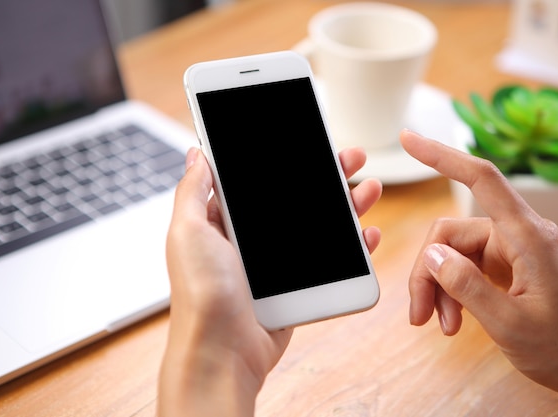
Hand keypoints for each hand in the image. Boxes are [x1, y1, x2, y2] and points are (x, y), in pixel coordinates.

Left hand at [158, 146, 381, 416]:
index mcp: (222, 220)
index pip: (257, 180)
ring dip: (346, 205)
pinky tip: (367, 234)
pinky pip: (329, 260)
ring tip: (369, 188)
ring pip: (318, 225)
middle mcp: (250, 238)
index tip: (306, 138)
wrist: (223, 353)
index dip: (282, 157)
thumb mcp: (188, 231)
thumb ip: (194, 189)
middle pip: (294, 197)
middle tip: (350, 157)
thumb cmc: (201, 294)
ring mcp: (276, 263)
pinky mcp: (295, 286)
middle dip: (324, 175)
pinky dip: (352, 247)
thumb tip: (196, 153)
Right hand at [401, 129, 557, 412]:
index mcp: (528, 237)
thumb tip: (431, 254)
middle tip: (418, 313)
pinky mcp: (509, 266)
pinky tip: (453, 319)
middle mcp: (519, 235)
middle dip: (427, 272)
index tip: (409, 139)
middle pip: (450, 234)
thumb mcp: (510, 324)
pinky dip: (453, 291)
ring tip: (438, 323)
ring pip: (454, 253)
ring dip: (439, 287)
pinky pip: (467, 267)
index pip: (481, 179)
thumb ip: (466, 285)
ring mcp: (513, 250)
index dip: (441, 156)